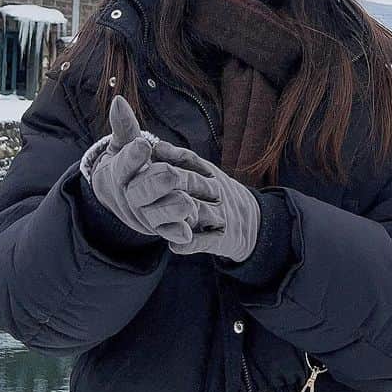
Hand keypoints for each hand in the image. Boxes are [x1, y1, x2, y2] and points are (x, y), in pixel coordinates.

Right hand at [80, 97, 223, 245]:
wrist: (121, 196)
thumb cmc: (128, 163)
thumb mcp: (124, 144)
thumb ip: (124, 127)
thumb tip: (118, 100)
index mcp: (120, 173)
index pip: (124, 164)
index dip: (133, 157)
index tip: (143, 145)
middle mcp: (129, 196)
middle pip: (139, 192)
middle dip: (155, 184)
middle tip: (171, 174)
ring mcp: (143, 214)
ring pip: (155, 215)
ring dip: (170, 209)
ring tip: (187, 203)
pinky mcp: (157, 227)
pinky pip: (167, 232)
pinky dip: (176, 233)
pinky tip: (188, 231)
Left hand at [148, 139, 260, 263]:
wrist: (250, 221)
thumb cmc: (215, 194)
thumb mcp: (204, 173)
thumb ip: (179, 160)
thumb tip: (155, 145)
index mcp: (208, 173)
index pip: (189, 160)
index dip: (169, 157)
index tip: (150, 154)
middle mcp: (215, 191)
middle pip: (192, 182)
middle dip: (170, 180)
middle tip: (140, 183)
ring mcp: (219, 214)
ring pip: (198, 211)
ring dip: (177, 212)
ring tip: (154, 216)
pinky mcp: (221, 238)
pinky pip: (206, 241)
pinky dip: (190, 243)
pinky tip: (174, 245)